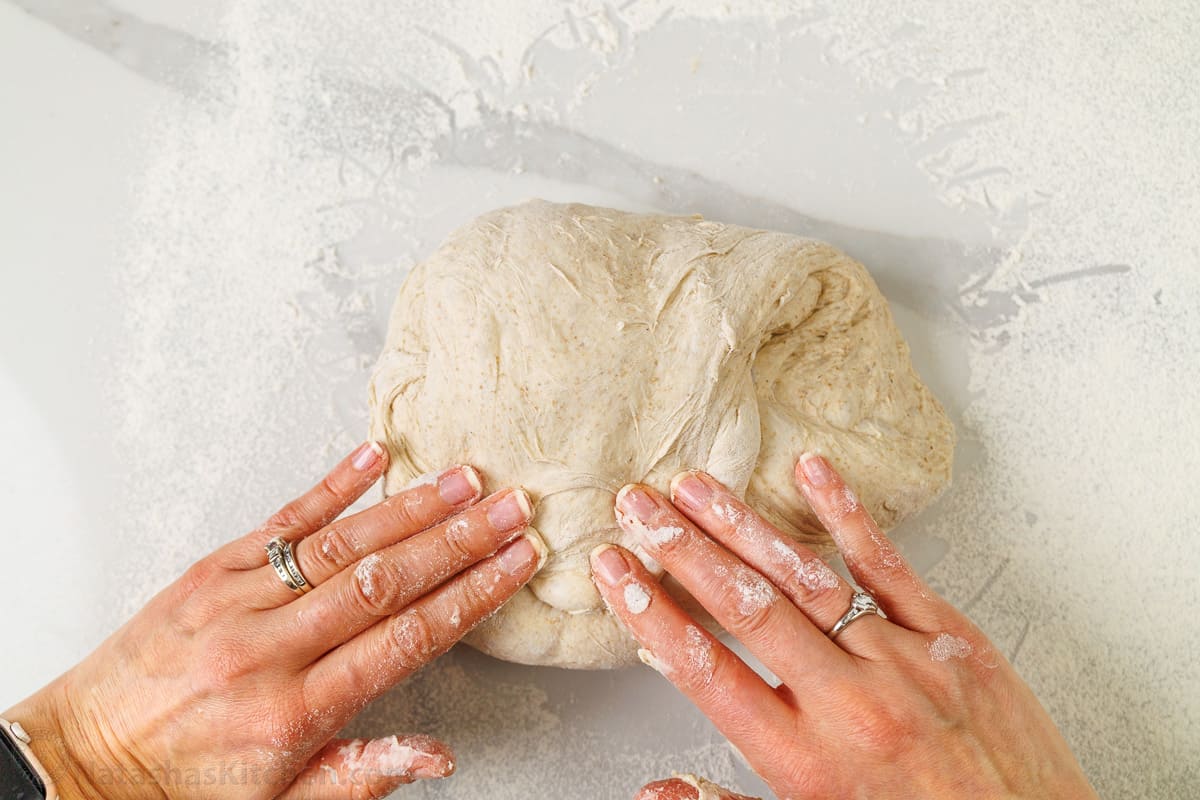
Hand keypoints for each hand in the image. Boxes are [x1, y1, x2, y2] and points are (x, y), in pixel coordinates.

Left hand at [5, 442, 545, 798]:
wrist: (85, 760)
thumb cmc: (186, 787)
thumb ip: (363, 776)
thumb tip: (439, 755)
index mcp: (297, 710)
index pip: (407, 639)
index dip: (470, 596)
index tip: (515, 565)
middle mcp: (270, 648)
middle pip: (385, 580)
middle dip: (460, 541)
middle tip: (511, 509)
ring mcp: (237, 601)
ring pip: (342, 544)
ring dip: (411, 509)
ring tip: (465, 481)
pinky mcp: (208, 571)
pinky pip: (280, 523)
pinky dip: (330, 487)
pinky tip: (372, 458)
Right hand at [592, 454, 1097, 799]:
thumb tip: (651, 792)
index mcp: (806, 760)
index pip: (706, 672)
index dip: (652, 614)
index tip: (615, 571)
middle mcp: (848, 703)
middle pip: (746, 609)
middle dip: (682, 551)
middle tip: (635, 506)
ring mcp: (902, 660)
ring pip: (806, 578)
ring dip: (741, 526)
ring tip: (692, 487)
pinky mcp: (951, 635)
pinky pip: (890, 565)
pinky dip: (848, 514)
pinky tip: (810, 471)